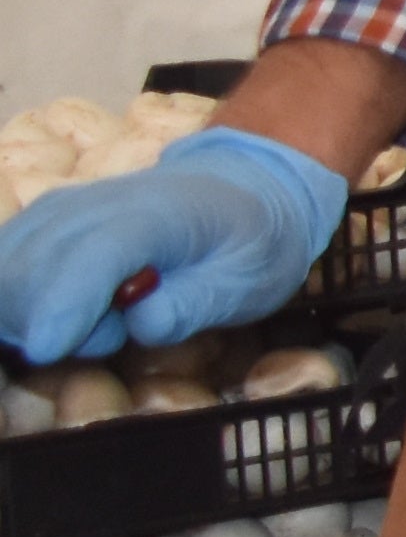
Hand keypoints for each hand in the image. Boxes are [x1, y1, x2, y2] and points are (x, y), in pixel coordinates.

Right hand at [0, 127, 352, 362]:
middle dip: (50, 319)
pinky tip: (64, 312)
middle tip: (115, 334)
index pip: (96, 254)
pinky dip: (17, 298)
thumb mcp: (249, 281)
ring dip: (31, 311)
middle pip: (36, 265)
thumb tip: (140, 321)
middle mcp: (98, 202)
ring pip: (9, 266)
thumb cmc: (250, 242)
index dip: (64, 302)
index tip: (46, 349)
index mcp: (162, 213)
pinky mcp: (42, 222)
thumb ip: (194, 304)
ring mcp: (62, 209)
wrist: (243, 187)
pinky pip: (6, 262)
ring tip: (100, 319)